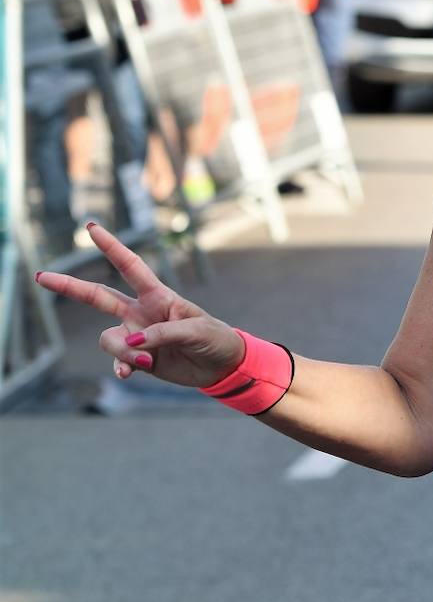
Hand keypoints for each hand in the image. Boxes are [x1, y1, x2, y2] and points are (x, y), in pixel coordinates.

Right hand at [34, 223, 244, 385]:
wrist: (221, 366)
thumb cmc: (214, 338)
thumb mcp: (197, 330)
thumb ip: (164, 333)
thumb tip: (132, 343)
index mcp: (159, 296)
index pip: (131, 267)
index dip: (112, 247)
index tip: (91, 228)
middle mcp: (141, 313)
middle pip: (98, 297)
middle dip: (70, 286)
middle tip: (41, 277)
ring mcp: (137, 335)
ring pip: (108, 339)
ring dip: (122, 351)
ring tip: (147, 359)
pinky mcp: (138, 358)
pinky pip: (117, 362)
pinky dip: (121, 367)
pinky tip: (129, 373)